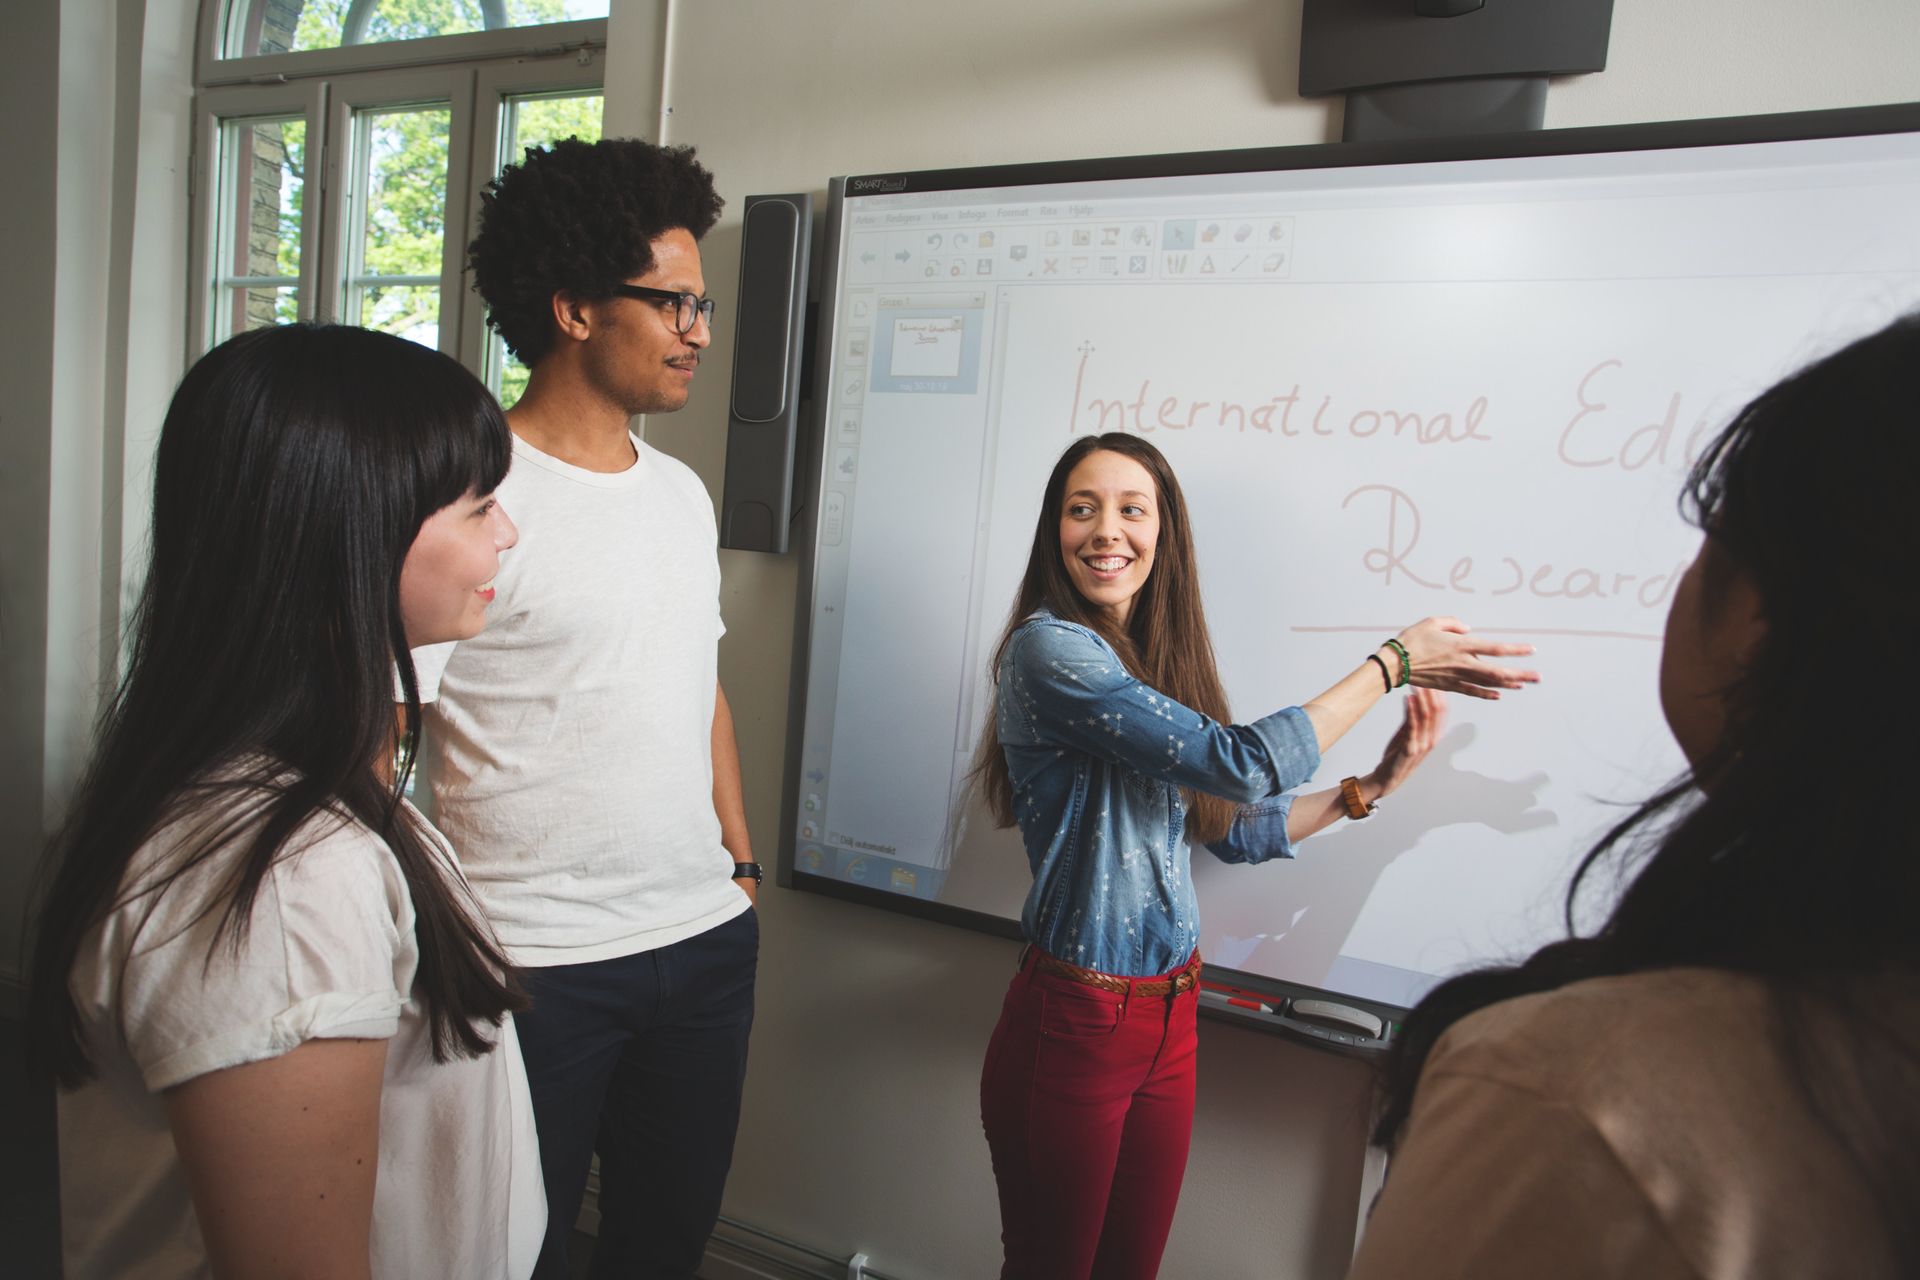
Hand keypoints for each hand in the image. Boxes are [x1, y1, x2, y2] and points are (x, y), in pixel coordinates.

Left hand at [1366, 688, 1445, 799]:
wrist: (1386, 778)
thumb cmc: (1397, 756)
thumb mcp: (1406, 734)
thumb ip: (1411, 719)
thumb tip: (1414, 696)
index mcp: (1434, 736)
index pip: (1443, 711)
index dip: (1439, 694)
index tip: (1432, 679)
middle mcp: (1431, 740)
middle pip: (1437, 711)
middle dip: (1432, 692)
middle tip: (1425, 677)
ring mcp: (1422, 745)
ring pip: (1426, 716)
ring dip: (1421, 698)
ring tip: (1416, 683)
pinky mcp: (1410, 749)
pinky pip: (1413, 726)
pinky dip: (1411, 710)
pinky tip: (1408, 698)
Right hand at [1388, 617, 1538, 699]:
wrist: (1394, 663)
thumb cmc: (1412, 639)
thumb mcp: (1432, 622)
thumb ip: (1453, 623)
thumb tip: (1467, 629)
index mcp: (1462, 645)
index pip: (1496, 648)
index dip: (1516, 649)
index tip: (1532, 650)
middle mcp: (1464, 663)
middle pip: (1499, 671)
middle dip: (1521, 673)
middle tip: (1538, 676)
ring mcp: (1457, 677)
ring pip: (1489, 683)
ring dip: (1509, 683)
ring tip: (1524, 684)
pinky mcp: (1449, 686)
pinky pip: (1473, 691)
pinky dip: (1488, 693)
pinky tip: (1500, 694)